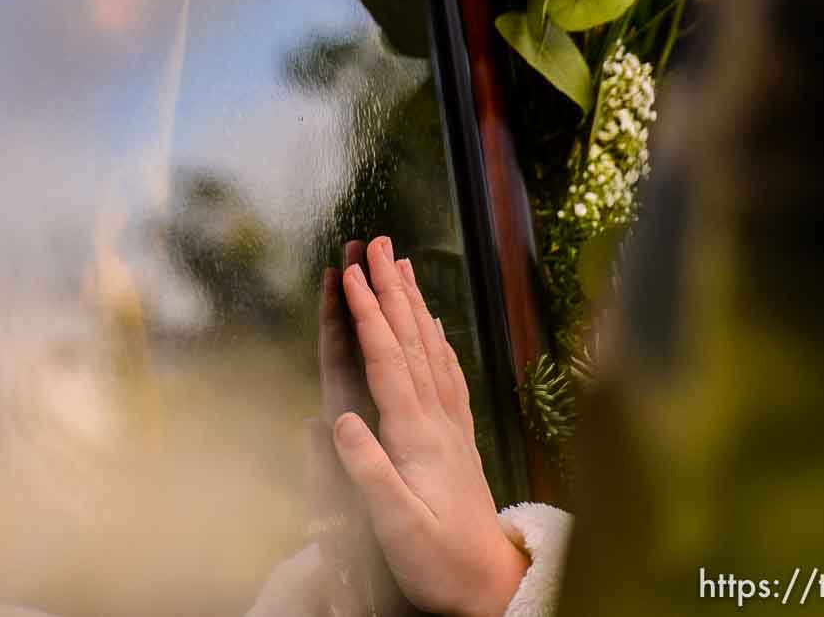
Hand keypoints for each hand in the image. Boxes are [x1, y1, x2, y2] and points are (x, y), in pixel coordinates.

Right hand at [330, 237, 527, 616]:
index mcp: (416, 435)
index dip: (369, 313)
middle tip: (375, 241)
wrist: (486, 586)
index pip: (388, 359)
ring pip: (430, 348)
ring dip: (412, 302)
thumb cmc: (437, 562)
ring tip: (401, 264)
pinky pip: (446, 373)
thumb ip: (369, 473)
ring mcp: (451, 426)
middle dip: (390, 287)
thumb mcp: (397, 527)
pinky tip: (432, 325)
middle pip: (411, 339)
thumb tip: (338, 420)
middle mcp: (436, 420)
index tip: (352, 271)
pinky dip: (435, 339)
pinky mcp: (458, 438)